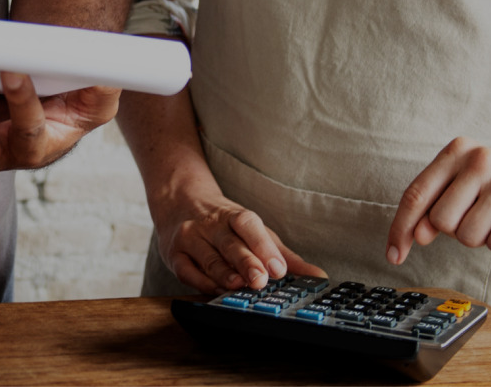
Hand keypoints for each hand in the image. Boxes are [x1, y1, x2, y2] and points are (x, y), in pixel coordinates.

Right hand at [151, 189, 325, 293]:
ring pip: (207, 258)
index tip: (279, 269)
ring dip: (223, 273)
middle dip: (246, 262)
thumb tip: (317, 276)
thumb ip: (283, 254)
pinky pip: (186, 271)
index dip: (264, 247)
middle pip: (229, 244)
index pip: (248, 225)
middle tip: (261, 280)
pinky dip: (201, 282)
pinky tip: (215, 289)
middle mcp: (210, 224)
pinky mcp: (174, 255)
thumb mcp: (255, 231)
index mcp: (234, 216)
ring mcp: (190, 238)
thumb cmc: (224, 222)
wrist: (179, 201)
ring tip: (238, 285)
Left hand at [386, 137, 490, 264]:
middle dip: (457, 231)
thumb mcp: (466, 188)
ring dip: (482, 237)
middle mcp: (479, 159)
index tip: (393, 255)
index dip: (400, 229)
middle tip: (482, 216)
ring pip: (468, 237)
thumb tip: (415, 234)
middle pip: (441, 221)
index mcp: (457, 150)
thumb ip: (434, 207)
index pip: (416, 195)